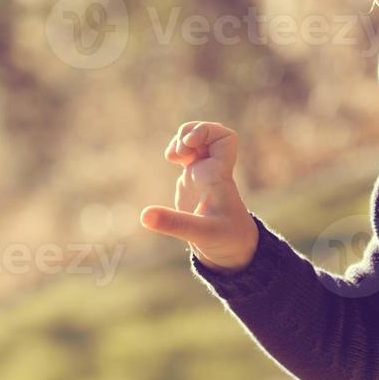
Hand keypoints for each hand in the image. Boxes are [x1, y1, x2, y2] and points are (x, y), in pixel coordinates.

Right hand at [140, 122, 257, 272]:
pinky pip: (189, 153)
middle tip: (179, 152)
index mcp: (219, 176)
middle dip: (191, 132)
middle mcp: (213, 170)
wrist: (233, 248)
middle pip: (210, 131)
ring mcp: (203, 173)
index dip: (207, 132)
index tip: (190, 144)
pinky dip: (178, 149)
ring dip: (182, 139)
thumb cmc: (225, 239)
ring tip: (172, 155)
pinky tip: (171, 158)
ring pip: (198, 140)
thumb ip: (174, 224)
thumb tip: (145, 216)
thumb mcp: (200, 234)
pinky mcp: (193, 180)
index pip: (226, 138)